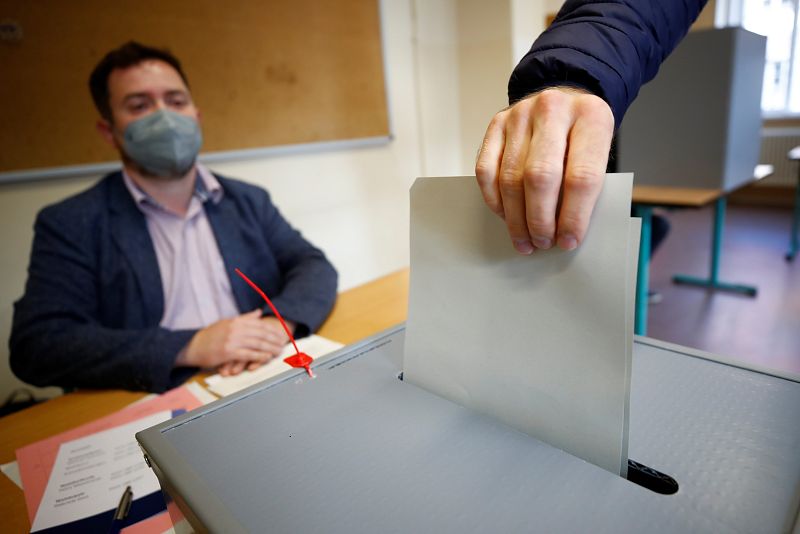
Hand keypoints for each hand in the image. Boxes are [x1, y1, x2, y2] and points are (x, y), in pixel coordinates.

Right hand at [215, 316, 294, 376]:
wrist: (193, 346)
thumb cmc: (211, 336)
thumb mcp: (227, 323)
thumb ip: (244, 318)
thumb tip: (258, 312)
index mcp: (236, 322)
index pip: (259, 325)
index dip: (272, 330)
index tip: (281, 334)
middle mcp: (235, 329)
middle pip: (261, 334)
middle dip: (274, 339)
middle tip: (283, 344)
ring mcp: (232, 341)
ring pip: (257, 344)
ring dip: (270, 348)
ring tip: (278, 351)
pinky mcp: (229, 352)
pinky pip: (248, 354)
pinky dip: (259, 356)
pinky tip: (267, 357)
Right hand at [475, 87, 613, 253]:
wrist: (565, 97)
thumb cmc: (583, 135)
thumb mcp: (599, 152)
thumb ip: (586, 187)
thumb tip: (564, 233)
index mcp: (591, 117)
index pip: (581, 176)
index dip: (574, 217)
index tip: (568, 240)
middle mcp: (553, 110)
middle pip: (540, 177)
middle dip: (540, 220)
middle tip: (543, 242)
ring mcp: (520, 115)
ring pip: (510, 178)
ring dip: (516, 218)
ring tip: (525, 239)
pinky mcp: (497, 124)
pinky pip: (486, 171)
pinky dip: (495, 200)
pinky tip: (506, 216)